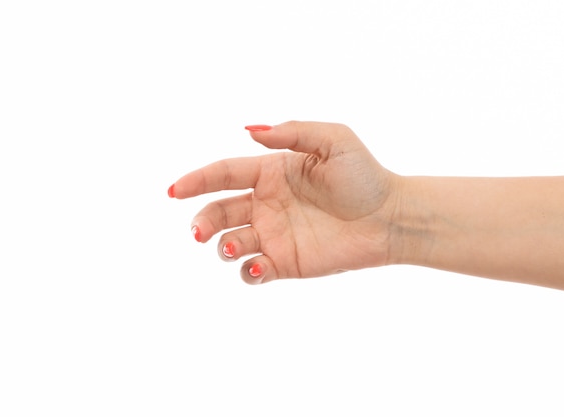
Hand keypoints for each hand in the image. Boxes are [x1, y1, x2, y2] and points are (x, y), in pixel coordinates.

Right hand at [168, 121, 402, 283]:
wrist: (390, 218)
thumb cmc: (364, 176)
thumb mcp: (333, 140)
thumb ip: (292, 133)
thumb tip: (249, 131)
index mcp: (271, 172)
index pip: (223, 174)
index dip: (196, 181)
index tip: (173, 191)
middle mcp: (266, 203)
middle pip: (218, 211)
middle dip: (202, 221)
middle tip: (198, 232)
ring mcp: (274, 234)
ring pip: (230, 242)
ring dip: (222, 246)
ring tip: (236, 246)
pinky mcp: (285, 262)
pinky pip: (253, 271)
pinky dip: (246, 271)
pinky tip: (259, 265)